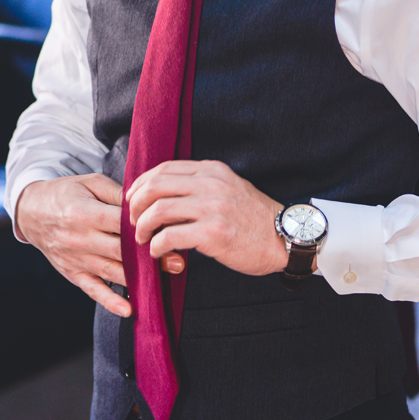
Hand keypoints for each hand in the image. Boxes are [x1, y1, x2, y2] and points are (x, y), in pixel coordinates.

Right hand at [15, 174, 184, 316]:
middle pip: (121, 251)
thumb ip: (117, 193)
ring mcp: (75, 258)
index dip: (146, 228)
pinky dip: (110, 301)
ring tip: (163, 283)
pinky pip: (93, 289)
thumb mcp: (89, 182)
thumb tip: (145, 202)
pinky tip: (128, 310)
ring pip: (111, 271)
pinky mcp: (71, 273)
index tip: (170, 231)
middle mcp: (79, 238)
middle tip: (177, 262)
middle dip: (149, 258)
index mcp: (85, 213)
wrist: (31, 211)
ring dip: (137, 280)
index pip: (121, 224)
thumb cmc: (66, 192)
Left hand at [127, 159, 287, 276]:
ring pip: (158, 209)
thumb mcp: (229, 189)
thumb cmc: (254, 218)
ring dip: (142, 226)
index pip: (164, 168)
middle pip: (155, 186)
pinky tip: (157, 251)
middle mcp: (211, 184)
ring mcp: (213, 207)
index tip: (133, 199)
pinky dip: (156, 245)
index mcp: (213, 170)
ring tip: (142, 238)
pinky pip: (170, 235)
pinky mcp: (214, 233)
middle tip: (133, 221)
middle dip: (136, 204)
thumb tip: (164, 196)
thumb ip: (201, 186)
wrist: (285, 238)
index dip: (141, 184)